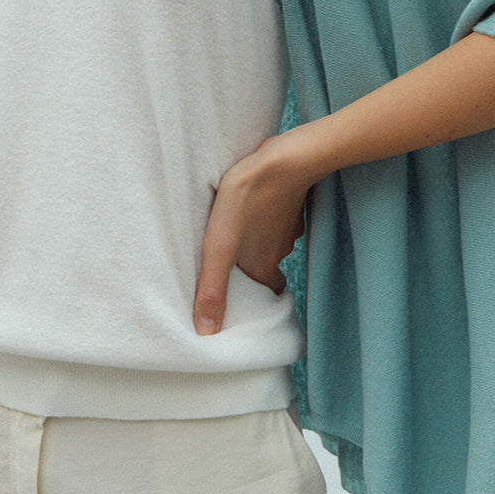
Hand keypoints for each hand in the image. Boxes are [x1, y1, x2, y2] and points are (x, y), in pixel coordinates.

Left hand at [193, 134, 308, 334]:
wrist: (282, 161)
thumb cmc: (245, 201)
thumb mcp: (219, 247)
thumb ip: (212, 288)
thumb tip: (206, 332)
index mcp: (263, 267)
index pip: (266, 293)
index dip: (254, 296)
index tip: (241, 293)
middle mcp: (279, 251)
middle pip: (267, 268)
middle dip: (252, 267)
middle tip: (233, 259)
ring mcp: (287, 226)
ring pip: (271, 242)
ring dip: (256, 240)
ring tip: (235, 231)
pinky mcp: (289, 203)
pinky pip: (276, 218)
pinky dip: (265, 217)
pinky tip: (251, 206)